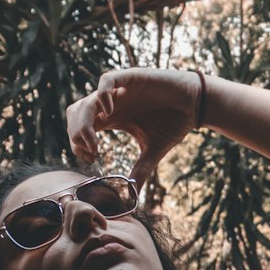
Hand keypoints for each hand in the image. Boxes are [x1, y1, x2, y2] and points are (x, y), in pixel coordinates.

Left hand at [66, 68, 202, 187]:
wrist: (194, 104)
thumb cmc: (173, 123)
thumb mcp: (154, 151)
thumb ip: (141, 169)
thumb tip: (133, 192)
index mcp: (111, 119)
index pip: (81, 128)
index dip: (79, 143)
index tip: (92, 157)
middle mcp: (111, 104)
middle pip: (77, 113)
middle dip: (76, 133)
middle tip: (90, 150)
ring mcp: (118, 90)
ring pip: (86, 101)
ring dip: (84, 122)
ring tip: (93, 140)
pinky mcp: (130, 77)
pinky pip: (106, 81)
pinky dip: (102, 96)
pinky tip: (109, 114)